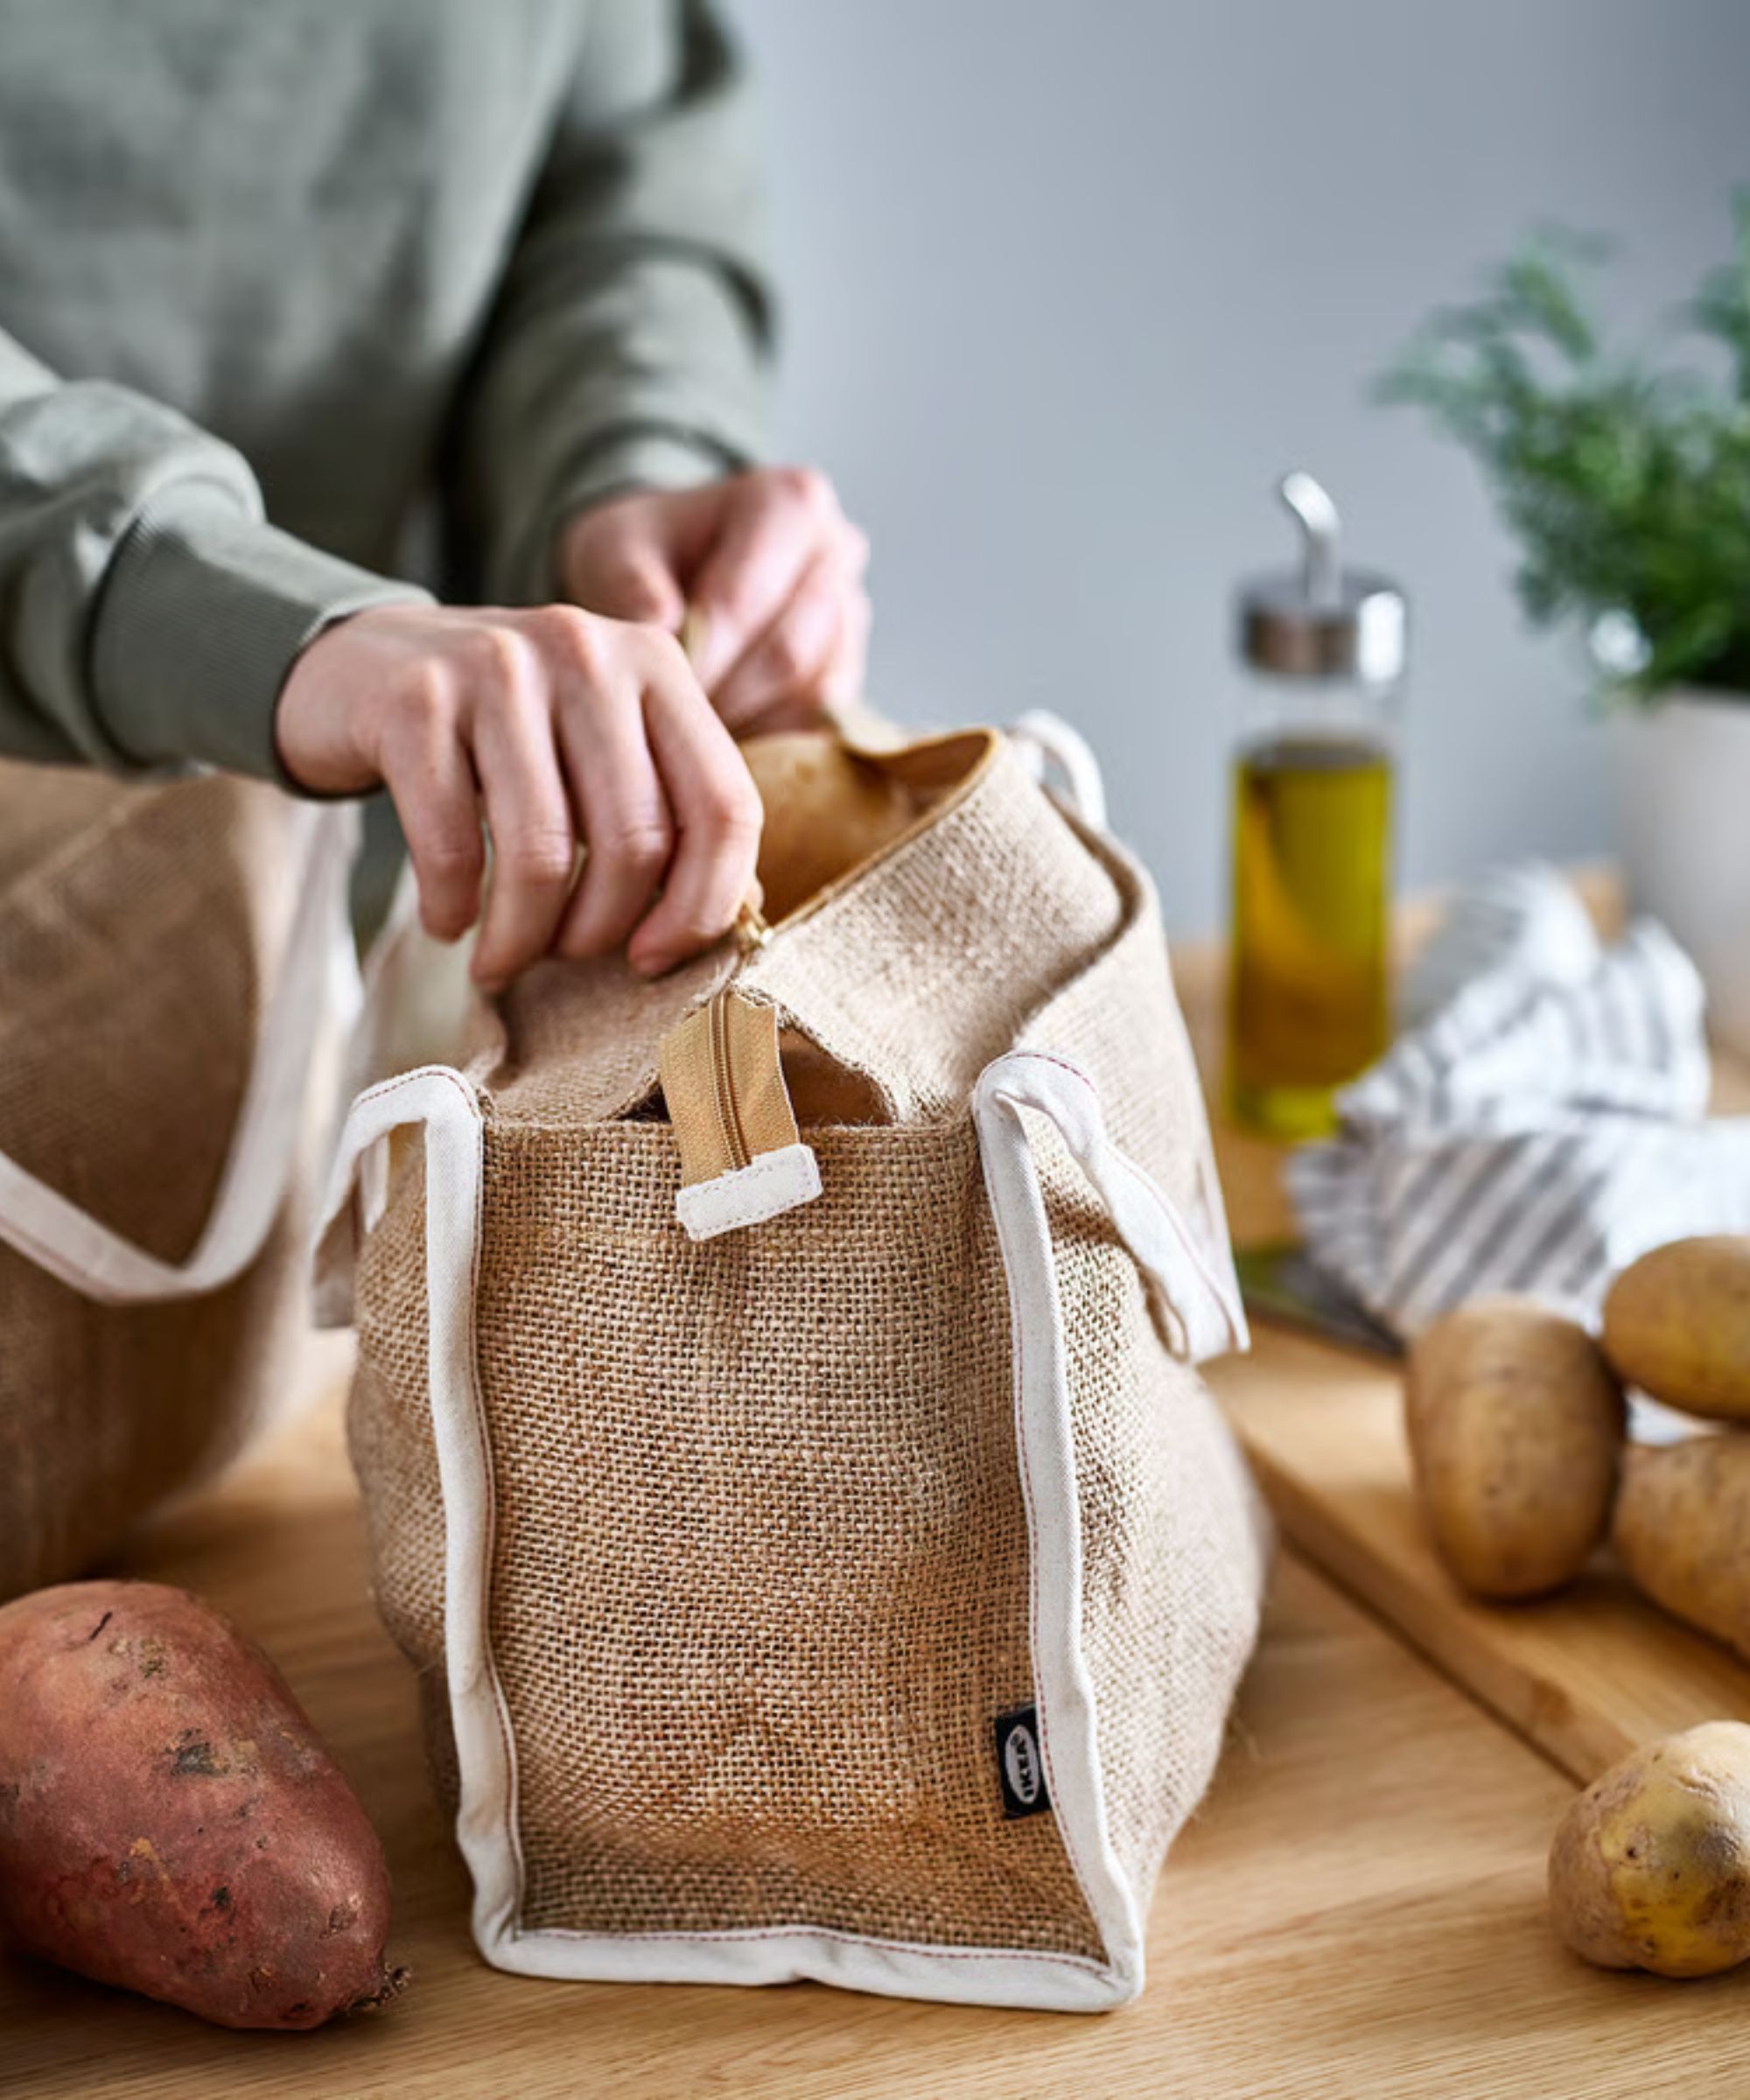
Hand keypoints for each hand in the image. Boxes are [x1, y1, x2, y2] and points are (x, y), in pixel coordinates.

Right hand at [275, 601, 762, 986]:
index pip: (725, 807)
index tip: (654, 959)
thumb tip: (740, 915)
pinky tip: (447, 921)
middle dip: (599, 931)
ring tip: (502, 960)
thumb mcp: (600, 749)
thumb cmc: (507, 735)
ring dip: (522, 937)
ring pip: (542, 853)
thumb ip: (669, 811)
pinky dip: (451, 908)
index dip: (703, 905)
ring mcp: (498, 668)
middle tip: (563, 959)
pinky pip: (451, 845)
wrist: (363, 664)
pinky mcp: (415, 701)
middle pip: (635, 842)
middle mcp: (587, 654)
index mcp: (658, 667)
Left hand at [560, 467, 870, 732]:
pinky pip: (823, 722)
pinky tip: (726, 737)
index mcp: (791, 502)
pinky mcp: (851, 670)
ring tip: (692, 729)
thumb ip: (629, 583)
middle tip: (667, 723)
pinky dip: (772, 737)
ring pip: (813, 693)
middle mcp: (838, 553)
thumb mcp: (614, 548)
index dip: (694, 658)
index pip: (743, 601)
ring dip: (749, 721)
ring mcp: (853, 615)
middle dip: (722, 697)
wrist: (675, 570)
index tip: (648, 693)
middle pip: (787, 652)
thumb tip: (660, 626)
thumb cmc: (646, 555)